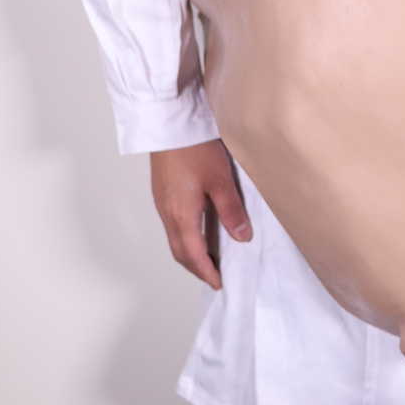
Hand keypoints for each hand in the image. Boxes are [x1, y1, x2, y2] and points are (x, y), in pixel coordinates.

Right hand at [149, 139, 251, 289]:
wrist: (168, 121)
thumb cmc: (194, 147)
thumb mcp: (220, 179)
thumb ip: (231, 210)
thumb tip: (242, 237)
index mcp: (181, 214)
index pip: (194, 254)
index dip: (207, 272)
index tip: (219, 284)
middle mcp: (167, 212)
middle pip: (180, 251)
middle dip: (196, 267)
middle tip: (214, 276)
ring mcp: (162, 202)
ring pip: (174, 238)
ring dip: (190, 253)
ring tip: (209, 258)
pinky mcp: (162, 192)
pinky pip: (172, 225)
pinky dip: (185, 237)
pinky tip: (198, 231)